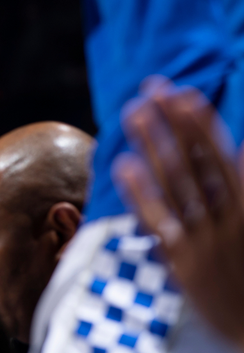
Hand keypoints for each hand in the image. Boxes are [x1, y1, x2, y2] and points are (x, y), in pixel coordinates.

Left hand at [115, 82, 243, 352]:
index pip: (222, 157)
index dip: (201, 124)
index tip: (182, 94)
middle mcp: (229, 221)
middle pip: (196, 162)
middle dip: (173, 123)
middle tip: (151, 88)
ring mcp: (205, 241)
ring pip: (175, 184)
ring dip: (152, 144)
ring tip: (133, 112)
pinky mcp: (183, 264)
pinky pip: (159, 222)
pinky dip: (141, 192)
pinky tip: (123, 163)